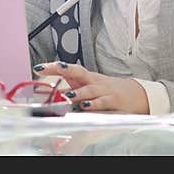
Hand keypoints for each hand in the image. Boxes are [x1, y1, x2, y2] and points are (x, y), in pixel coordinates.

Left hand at [33, 61, 149, 113]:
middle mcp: (93, 81)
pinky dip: (95, 104)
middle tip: (52, 69)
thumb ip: (72, 87)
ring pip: (89, 89)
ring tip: (68, 95)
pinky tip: (86, 106)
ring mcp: (104, 90)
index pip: (67, 69)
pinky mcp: (113, 100)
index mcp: (86, 77)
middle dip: (64, 70)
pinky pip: (103, 102)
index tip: (38, 68)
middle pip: (78, 72)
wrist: (135, 94)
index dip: (53, 67)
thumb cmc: (107, 90)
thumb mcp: (89, 85)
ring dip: (78, 92)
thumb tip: (51, 92)